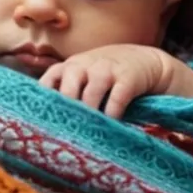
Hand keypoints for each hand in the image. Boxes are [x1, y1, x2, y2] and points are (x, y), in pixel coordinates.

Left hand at [38, 44, 170, 118]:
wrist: (146, 61)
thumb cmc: (109, 74)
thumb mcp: (86, 75)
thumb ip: (69, 89)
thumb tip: (49, 121)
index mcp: (71, 66)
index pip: (50, 79)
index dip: (46, 99)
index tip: (46, 120)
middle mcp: (86, 65)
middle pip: (68, 87)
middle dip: (68, 109)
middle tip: (69, 130)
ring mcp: (107, 69)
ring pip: (91, 93)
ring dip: (90, 113)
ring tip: (89, 131)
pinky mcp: (128, 78)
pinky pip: (117, 98)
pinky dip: (112, 113)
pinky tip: (111, 123)